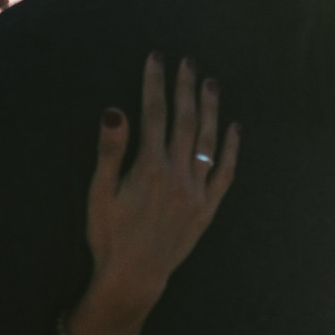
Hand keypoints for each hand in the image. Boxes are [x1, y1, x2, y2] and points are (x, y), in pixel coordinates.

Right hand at [67, 53, 239, 334]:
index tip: (157, 58)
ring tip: (210, 83)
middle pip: (185, 121)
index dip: (155, 83)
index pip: (154, 113)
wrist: (134, 277)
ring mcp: (196, 192)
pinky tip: (234, 129)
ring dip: (209, 110)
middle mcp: (178, 174)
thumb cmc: (109, 235)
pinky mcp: (207, 209)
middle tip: (188, 61)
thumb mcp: (100, 192)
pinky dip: (230, 149)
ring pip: (207, 141)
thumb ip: (110, 150)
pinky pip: (224, 173)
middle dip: (186, 88)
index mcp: (149, 167)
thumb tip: (114, 111)